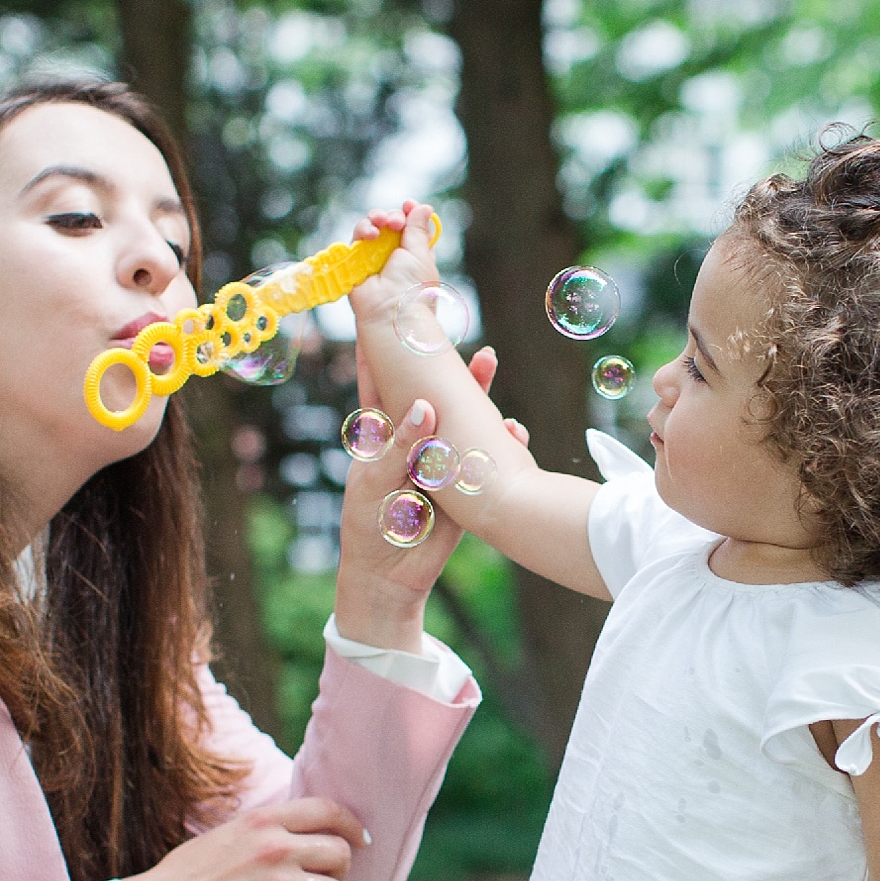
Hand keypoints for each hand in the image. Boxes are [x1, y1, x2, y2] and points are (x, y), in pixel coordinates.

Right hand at [121, 798, 368, 880]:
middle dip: (335, 872)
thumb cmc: (183, 879)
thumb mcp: (225, 836)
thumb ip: (263, 833)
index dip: (351, 825)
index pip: (327, 810)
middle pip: (340, 854)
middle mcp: (277, 849)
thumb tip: (297, 839)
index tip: (360, 840)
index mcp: (263, 822)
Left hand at [333, 265, 529, 648]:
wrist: (390, 576)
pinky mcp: (464, 476)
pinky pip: (486, 450)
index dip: (382, 341)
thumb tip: (425, 405)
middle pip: (428, 383)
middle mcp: (410, 434)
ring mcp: (439, 453)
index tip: (389, 303)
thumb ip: (398, 445)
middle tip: (449, 315)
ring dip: (476, 388)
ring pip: (461, 411)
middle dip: (440, 353)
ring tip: (487, 359)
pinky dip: (501, 437)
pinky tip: (512, 428)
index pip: (379, 377)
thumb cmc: (367, 527)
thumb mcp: (374, 483)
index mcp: (378, 430)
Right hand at [348, 200, 443, 327]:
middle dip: (393, 216)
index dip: (409, 212)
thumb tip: (423, 207)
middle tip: (395, 222)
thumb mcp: (420, 253)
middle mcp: (394, 255)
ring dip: (376, 219)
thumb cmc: (411, 287)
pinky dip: (363, 230)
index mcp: (415, 254)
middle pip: (390, 223)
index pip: (411, 226)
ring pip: (372, 227)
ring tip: (380, 223)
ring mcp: (374, 258)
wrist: (389, 313)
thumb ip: (418, 228)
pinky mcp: (356, 262)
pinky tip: (371, 233)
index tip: (408, 205)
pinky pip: (357, 238)